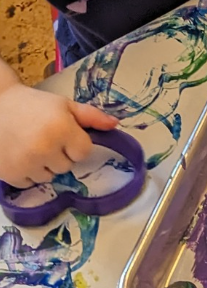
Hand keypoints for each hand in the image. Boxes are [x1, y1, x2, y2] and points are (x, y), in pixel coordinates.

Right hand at [0, 82, 117, 187]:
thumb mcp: (65, 105)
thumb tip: (116, 124)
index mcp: (62, 129)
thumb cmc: (34, 105)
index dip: (76, 144)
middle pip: (67, 166)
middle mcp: (45, 149)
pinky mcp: (9, 174)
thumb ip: (92, 116)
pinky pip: (30, 183)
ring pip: (49, 176)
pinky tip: (21, 155)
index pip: (84, 152)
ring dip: (45, 166)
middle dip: (61, 154)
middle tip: (46, 138)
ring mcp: (26, 164)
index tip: (65, 134)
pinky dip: (28, 173)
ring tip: (32, 146)